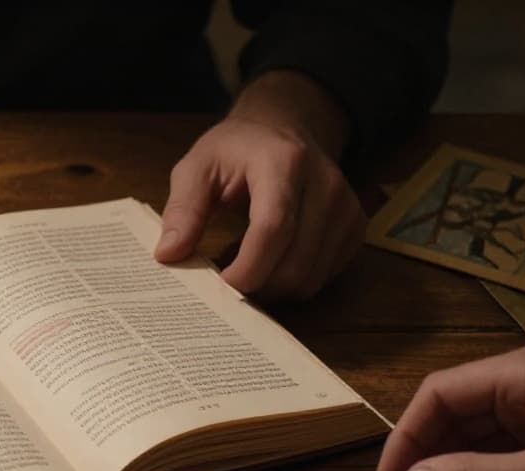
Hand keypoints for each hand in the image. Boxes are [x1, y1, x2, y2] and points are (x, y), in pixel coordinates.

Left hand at [155, 72, 363, 300]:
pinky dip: (295, 282)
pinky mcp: (355, 226)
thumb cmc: (236, 150)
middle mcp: (325, 183)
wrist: (284, 128)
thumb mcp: (197, 167)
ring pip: (311, 276)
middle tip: (227, 283)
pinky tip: (273, 263)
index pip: (273, 228)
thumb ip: (183, 209)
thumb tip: (168, 255)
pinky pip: (324, 276)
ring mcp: (346, 206)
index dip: (247, 268)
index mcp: (283, 162)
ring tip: (247, 269)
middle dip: (257, 285)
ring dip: (274, 288)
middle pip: (295, 261)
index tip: (219, 285)